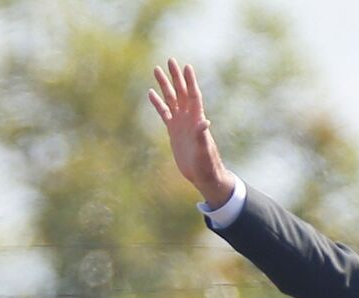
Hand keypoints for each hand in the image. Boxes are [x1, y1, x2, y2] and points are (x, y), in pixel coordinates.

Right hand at [149, 58, 236, 208]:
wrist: (203, 175)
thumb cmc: (207, 164)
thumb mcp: (204, 150)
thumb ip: (202, 135)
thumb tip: (205, 122)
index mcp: (197, 120)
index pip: (193, 96)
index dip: (190, 82)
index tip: (186, 66)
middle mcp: (189, 118)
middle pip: (181, 92)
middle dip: (176, 77)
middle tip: (170, 60)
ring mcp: (181, 123)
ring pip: (171, 99)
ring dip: (165, 85)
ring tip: (157, 70)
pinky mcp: (173, 131)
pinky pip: (164, 113)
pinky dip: (158, 103)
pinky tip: (151, 93)